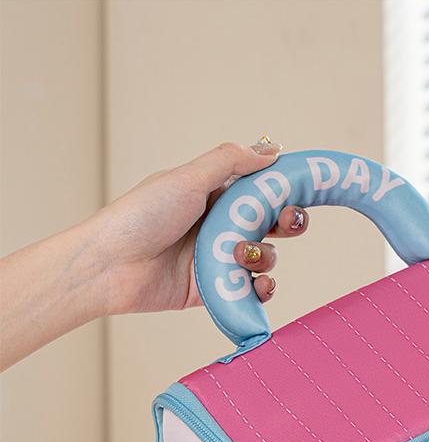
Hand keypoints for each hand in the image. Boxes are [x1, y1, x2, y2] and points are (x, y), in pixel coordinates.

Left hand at [86, 138, 308, 315]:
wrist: (110, 266)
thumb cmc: (140, 217)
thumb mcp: (187, 178)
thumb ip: (230, 161)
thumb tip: (271, 151)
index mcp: (216, 196)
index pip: (263, 190)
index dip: (286, 191)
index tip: (306, 191)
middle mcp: (221, 226)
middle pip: (272, 224)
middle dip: (288, 223)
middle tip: (288, 222)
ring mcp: (220, 259)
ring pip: (265, 258)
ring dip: (264, 256)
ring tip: (241, 256)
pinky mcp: (217, 291)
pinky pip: (252, 291)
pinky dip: (263, 289)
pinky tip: (260, 285)